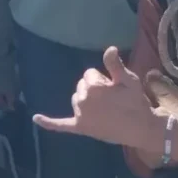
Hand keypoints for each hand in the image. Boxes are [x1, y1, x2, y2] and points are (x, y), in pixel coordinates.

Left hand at [35, 46, 162, 150]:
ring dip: (86, 101)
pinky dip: (49, 123)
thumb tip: (109, 48)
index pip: (90, 74)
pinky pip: (61, 125)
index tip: (115, 88)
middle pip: (82, 86)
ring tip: (105, 109)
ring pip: (77, 99)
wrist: (141, 128)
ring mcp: (80, 114)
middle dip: (94, 89)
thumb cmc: (136, 102)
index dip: (104, 79)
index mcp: (92, 86)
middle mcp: (82, 99)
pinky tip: (36, 119)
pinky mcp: (80, 127)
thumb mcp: (129, 80)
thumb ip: (115, 65)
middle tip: (112, 99)